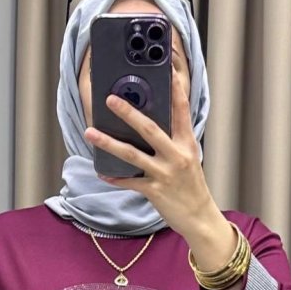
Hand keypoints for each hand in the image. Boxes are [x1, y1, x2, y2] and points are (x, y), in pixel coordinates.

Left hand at [84, 69, 228, 253]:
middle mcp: (177, 156)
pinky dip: (115, 178)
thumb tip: (150, 126)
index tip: (168, 72)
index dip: (175, 91)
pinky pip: (130, 182)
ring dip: (108, 143)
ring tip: (90, 133)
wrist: (200, 218)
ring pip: (132, 155)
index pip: (182, 111)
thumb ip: (174, 141)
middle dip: (128, 113)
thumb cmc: (192, 187)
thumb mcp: (189, 159)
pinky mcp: (155, 191)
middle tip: (110, 99)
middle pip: (150, 129)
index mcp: (187, 144)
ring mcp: (165, 174)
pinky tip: (102, 173)